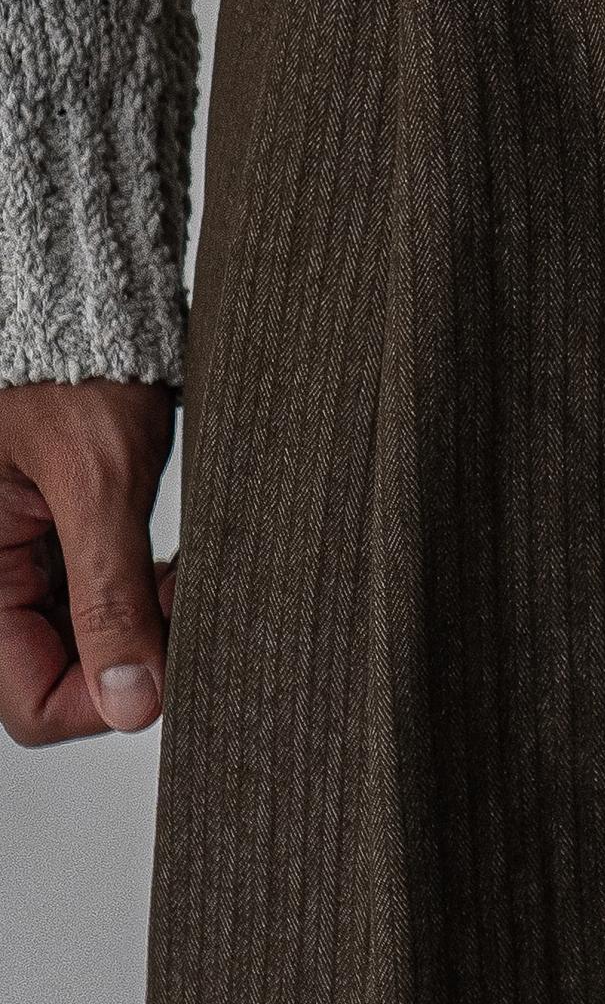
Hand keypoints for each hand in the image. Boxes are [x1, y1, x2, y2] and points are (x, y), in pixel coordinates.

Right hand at [0, 380, 177, 745]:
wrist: (76, 299)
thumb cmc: (70, 363)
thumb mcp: (97, 479)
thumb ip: (112, 595)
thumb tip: (135, 704)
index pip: (32, 703)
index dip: (110, 698)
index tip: (174, 652)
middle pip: (63, 677)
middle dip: (135, 652)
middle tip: (184, 597)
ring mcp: (20, 563)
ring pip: (89, 643)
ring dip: (143, 622)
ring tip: (178, 570)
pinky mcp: (50, 544)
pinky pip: (96, 600)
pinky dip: (140, 591)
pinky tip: (168, 560)